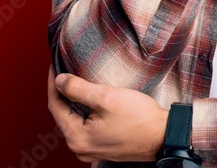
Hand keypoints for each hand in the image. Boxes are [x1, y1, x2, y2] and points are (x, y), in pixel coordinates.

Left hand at [46, 66, 167, 163]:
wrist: (163, 136)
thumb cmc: (139, 119)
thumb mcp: (106, 97)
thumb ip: (78, 89)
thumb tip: (59, 81)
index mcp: (76, 137)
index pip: (55, 106)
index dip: (53, 84)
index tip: (54, 66)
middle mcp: (80, 147)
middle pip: (63, 115)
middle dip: (63, 93)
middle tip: (64, 72)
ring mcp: (92, 150)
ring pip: (75, 121)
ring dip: (74, 103)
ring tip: (76, 83)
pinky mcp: (103, 147)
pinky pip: (86, 127)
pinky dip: (85, 112)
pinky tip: (91, 101)